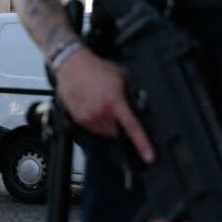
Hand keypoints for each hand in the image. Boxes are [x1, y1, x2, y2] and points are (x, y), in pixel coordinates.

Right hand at [54, 47, 153, 164]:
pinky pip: (93, 128)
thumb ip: (131, 92)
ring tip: (101, 103)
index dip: (142, 144)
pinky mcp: (79, 119)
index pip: (132, 127)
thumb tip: (138, 103)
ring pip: (105, 131)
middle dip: (118, 122)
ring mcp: (88, 117)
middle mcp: (101, 112)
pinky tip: (92, 105)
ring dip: (107, 123)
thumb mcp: (121, 76)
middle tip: (113, 106)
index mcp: (114, 101)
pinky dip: (95, 121)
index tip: (149, 156)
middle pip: (117, 131)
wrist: (72, 65)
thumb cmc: (95, 68)